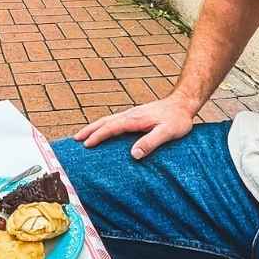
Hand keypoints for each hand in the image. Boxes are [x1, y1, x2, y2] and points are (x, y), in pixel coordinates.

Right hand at [73, 93, 197, 159]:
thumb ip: (151, 142)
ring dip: (94, 127)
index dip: (98, 136)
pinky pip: (114, 120)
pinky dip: (103, 125)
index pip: (112, 127)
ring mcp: (132, 114)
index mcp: (135, 119)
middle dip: (89, 130)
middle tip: (75, 139)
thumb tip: (133, 154)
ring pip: (108, 120)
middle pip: (105, 122)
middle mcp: (130, 115)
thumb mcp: (167, 132)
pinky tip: (103, 131)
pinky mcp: (135, 115)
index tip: (86, 144)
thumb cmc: (177, 120)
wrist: (183, 104)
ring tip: (82, 135)